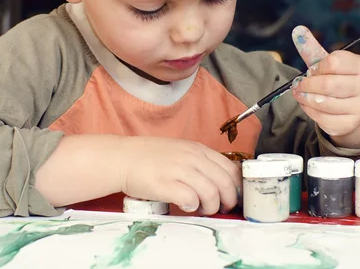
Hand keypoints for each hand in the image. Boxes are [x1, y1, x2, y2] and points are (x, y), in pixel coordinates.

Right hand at [119, 136, 240, 214]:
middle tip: (221, 208)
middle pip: (225, 183)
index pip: (230, 168)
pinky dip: (192, 207)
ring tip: (202, 209)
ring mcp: (179, 170)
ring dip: (211, 207)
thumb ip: (200, 162)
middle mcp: (192, 158)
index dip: (236, 187)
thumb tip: (220, 182)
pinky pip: (191, 200)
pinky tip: (186, 206)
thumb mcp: (181, 150)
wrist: (123, 158)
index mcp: (198, 149)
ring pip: (211, 193)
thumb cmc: (150, 157)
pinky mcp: (166, 184)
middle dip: (228, 201)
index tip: (233, 197)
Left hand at [290, 26, 359, 139]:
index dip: (317, 67)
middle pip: (328, 85)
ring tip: (300, 94)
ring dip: (304, 98)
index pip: (333, 62)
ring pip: (323, 103)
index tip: (311, 70)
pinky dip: (309, 111)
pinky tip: (308, 105)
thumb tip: (297, 29)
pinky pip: (322, 118)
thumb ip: (313, 48)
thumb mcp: (328, 62)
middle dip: (307, 84)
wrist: (353, 106)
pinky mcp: (350, 124)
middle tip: (298, 84)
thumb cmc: (338, 78)